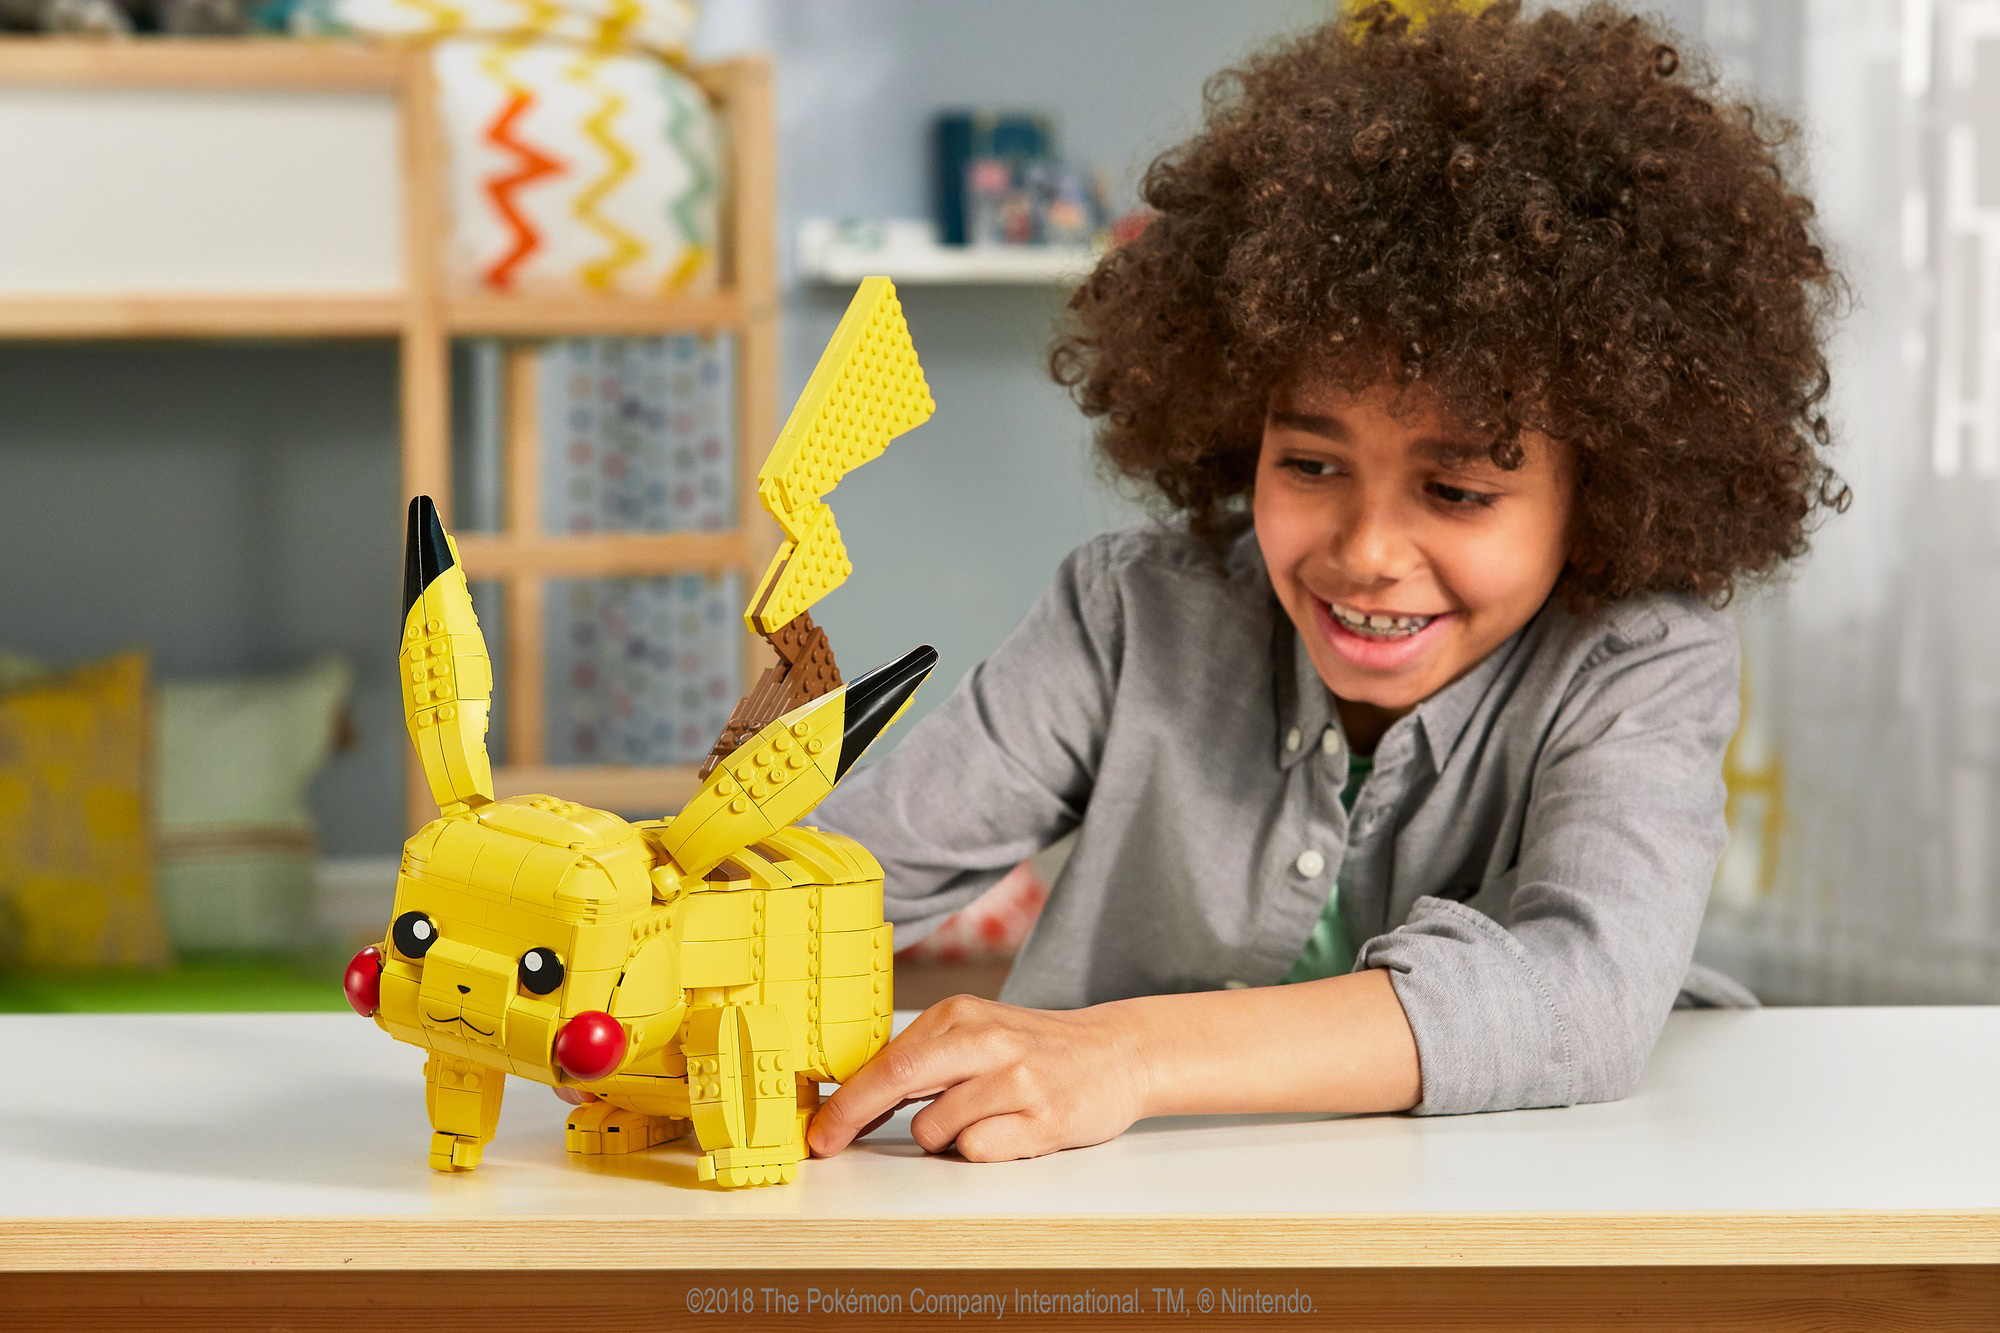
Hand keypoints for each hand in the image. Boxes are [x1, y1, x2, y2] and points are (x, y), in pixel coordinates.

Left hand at [806, 994, 1151, 1162]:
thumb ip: (923, 1062)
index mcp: (961, 1015)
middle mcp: (987, 1040)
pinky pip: (978, 1151)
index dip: (844, 1099)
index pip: (887, 1060)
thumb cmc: (1035, 1051)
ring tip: (981, 1119)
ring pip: (936, 1129)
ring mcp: (1018, 1079)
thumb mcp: (977, 1036)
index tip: (817, 1130)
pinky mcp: (1044, 1118)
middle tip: (826, 1143)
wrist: (1119, 1053)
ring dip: (942, 1138)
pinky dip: (980, 1150)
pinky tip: (1010, 1130)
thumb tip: (853, 1101)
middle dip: (852, 1116)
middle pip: (898, 1080)